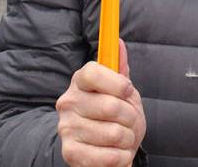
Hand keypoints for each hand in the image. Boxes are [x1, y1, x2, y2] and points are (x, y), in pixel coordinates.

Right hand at [57, 40, 145, 166]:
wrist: (100, 149)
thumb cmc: (113, 116)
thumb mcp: (120, 91)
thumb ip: (119, 68)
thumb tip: (120, 43)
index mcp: (80, 81)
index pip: (93, 72)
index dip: (117, 83)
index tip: (128, 92)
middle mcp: (68, 102)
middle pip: (111, 106)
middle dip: (131, 117)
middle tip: (129, 122)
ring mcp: (67, 128)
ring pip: (114, 133)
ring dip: (127, 139)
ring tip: (122, 139)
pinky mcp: (70, 152)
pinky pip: (108, 156)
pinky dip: (121, 157)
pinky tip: (117, 153)